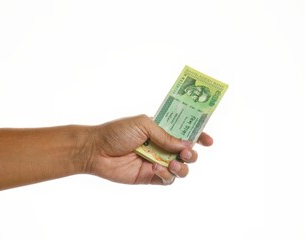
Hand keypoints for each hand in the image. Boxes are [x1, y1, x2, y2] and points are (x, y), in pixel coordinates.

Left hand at [80, 115, 212, 184]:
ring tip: (174, 164)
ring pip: (181, 169)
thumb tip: (186, 145)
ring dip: (183, 167)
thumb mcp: (144, 125)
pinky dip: (167, 175)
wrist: (96, 150)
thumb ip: (165, 135)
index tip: (208, 140)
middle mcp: (162, 146)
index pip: (185, 133)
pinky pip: (168, 180)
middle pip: (187, 152)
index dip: (199, 136)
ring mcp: (157, 162)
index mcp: (161, 130)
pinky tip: (156, 168)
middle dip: (192, 153)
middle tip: (187, 153)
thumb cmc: (117, 132)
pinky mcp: (150, 177)